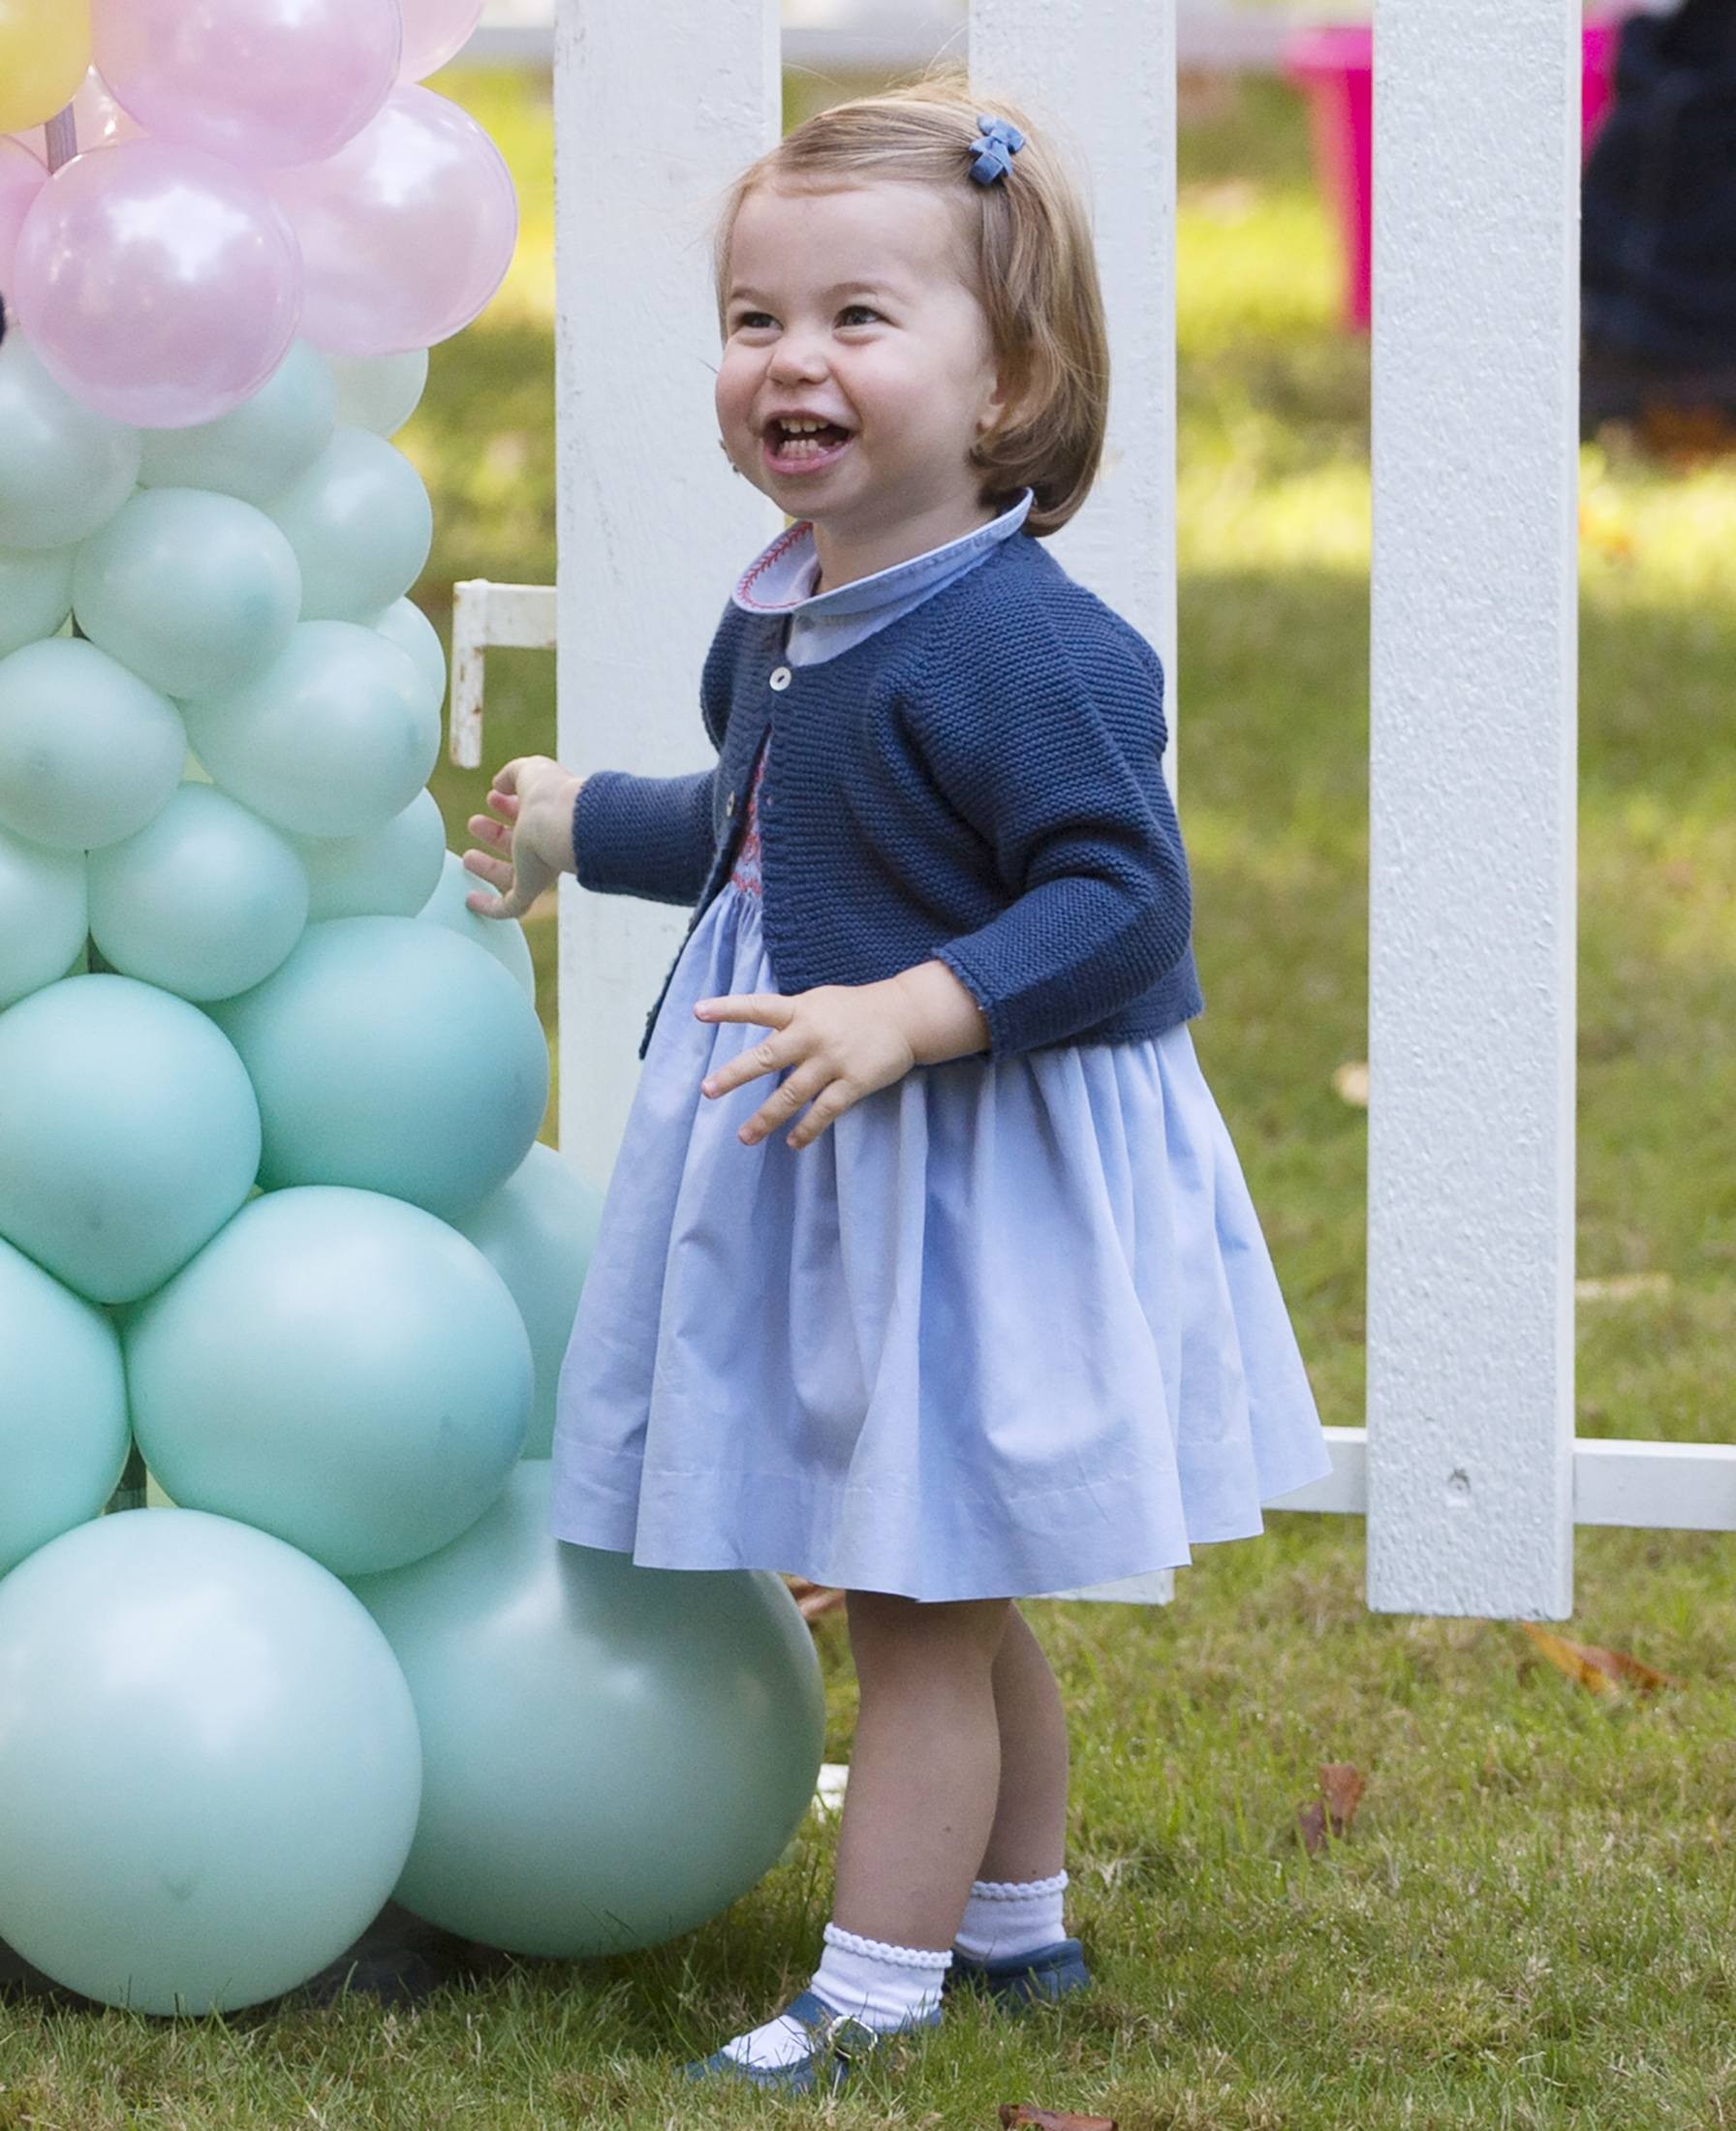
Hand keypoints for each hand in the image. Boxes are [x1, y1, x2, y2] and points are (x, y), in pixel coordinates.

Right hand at [463, 756, 582, 920]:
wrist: (565, 824)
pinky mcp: (531, 890)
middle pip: (520, 845)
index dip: (508, 805)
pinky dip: (488, 907)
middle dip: (496, 834)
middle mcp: (547, 844)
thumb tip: (499, 784)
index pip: (529, 813)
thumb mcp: (529, 772)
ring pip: (513, 877)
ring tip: (467, 857)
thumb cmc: (551, 794)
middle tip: (474, 823)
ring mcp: (540, 870)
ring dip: (488, 868)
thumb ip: (513, 774)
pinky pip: (509, 907)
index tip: (492, 796)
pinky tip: (470, 901)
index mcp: (550, 815)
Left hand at [694, 960, 989, 1149]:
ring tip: (744, 1137)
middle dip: (735, 1075)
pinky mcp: (853, 1082)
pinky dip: (807, 1129)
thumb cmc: (855, 1010)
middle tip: (707, 1090)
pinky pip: (825, 1111)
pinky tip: (793, 1143)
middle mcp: (812, 1035)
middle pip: (767, 1057)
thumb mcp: (819, 1002)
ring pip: (792, 1094)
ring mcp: (832, 1060)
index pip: (758, 1007)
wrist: (906, 1016)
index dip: (728, 1009)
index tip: (698, 1012)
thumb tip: (761, 1038)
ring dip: (766, 1117)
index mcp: (801, 1011)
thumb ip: (790, 1019)